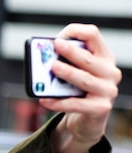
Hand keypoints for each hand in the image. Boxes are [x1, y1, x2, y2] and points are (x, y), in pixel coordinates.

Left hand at [44, 24, 121, 152]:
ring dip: (67, 73)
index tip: (59, 37)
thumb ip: (64, 61)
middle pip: (88, 58)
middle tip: (55, 46)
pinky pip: (76, 104)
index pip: (93, 36)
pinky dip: (58, 102)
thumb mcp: (75, 72)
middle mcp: (110, 72)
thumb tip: (43, 54)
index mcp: (103, 57)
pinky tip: (44, 99)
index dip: (76, 32)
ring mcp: (107, 90)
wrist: (87, 120)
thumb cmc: (78, 91)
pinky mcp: (100, 108)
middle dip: (71, 51)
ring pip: (84, 79)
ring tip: (52, 68)